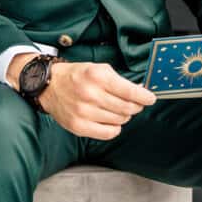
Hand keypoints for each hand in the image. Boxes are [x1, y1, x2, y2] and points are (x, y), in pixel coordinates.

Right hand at [17, 58, 155, 139]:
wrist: (50, 86)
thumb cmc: (77, 76)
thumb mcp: (99, 69)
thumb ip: (120, 80)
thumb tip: (141, 92)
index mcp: (97, 76)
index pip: (129, 91)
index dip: (144, 96)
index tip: (150, 98)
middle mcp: (90, 94)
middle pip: (127, 108)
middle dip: (136, 106)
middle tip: (135, 103)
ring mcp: (84, 112)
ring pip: (120, 121)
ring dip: (124, 116)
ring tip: (117, 109)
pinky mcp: (79, 126)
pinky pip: (109, 133)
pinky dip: (115, 128)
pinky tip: (110, 120)